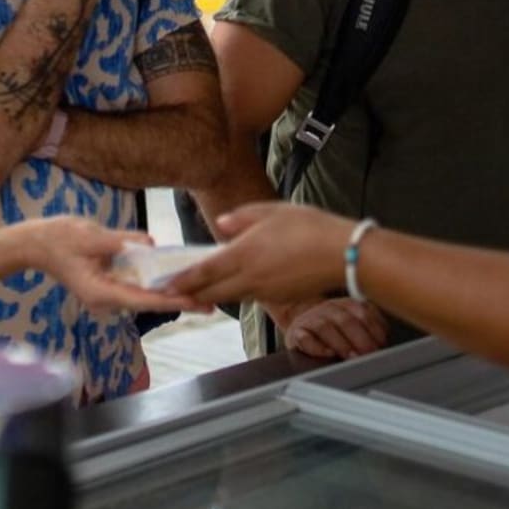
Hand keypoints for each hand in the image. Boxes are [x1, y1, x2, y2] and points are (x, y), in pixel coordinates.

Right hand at [31, 218, 202, 315]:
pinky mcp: (106, 286)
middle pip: (148, 303)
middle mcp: (106, 300)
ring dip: (168, 295)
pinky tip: (174, 282)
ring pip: (143, 297)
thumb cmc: (59, 238)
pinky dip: (154, 286)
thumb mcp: (92, 236)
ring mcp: (106, 295)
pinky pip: (134, 288)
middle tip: (210, 305)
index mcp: (102, 292)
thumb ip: (123, 241)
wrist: (35, 244)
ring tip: (198, 295)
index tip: (196, 304)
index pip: (144, 299)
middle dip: (178, 302)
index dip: (172, 301)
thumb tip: (150, 243)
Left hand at [163, 201, 350, 305]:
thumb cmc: (310, 227)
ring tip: (197, 291)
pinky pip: (249, 297)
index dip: (181, 280)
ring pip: (230, 296)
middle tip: (173, 293)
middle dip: (190, 294)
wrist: (344, 255)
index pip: (203, 272)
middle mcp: (250, 278)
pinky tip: (234, 285)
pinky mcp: (280, 297)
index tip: (164, 284)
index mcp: (244, 255)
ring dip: (212, 295)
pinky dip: (235, 293)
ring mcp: (265, 291)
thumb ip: (242, 218)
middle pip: (212, 292)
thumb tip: (222, 225)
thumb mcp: (272, 211)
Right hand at [281, 298, 388, 359]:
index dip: (375, 329)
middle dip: (360, 339)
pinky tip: (328, 353)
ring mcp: (311, 319)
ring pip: (325, 327)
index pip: (364, 312)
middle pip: (346, 319)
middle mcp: (329, 308)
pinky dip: (317, 347)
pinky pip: (305, 338)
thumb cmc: (334, 329)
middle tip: (369, 354)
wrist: (302, 325)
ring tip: (351, 357)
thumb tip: (384, 345)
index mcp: (347, 304)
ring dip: (341, 344)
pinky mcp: (296, 333)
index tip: (382, 344)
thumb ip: (369, 328)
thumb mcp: (354, 322)